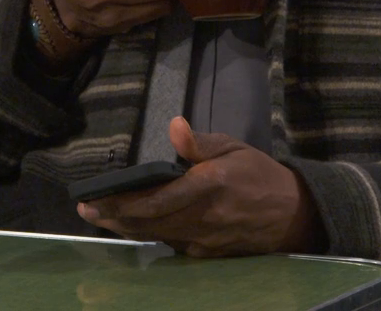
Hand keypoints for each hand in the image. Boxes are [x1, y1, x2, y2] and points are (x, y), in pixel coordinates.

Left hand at [76, 117, 322, 255]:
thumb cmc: (258, 174)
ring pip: (156, 236)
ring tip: (101, 218)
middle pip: (148, 222)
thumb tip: (174, 126)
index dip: (121, 202)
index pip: (155, 199)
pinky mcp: (209, 255)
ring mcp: (206, 240)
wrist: (294, 214)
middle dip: (114, 217)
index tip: (94, 199)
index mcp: (208, 186)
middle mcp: (204, 217)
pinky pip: (173, 245)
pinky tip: (133, 227)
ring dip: (126, 229)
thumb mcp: (232, 147)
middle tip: (86, 210)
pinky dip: (151, 236)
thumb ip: (199, 143)